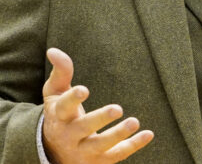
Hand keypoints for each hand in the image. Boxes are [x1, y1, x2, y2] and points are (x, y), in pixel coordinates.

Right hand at [42, 48, 153, 163]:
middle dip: (100, 119)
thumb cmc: (60, 113)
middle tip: (117, 108)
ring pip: (101, 146)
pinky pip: (116, 155)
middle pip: (84, 128)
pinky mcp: (97, 161)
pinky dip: (133, 146)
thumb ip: (60, 72)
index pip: (64, 107)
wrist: (54, 152)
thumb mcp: (55, 93)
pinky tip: (148, 134)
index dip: (73, 99)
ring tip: (134, 121)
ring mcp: (83, 151)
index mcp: (59, 116)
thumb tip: (52, 50)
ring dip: (118, 135)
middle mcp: (69, 136)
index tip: (84, 89)